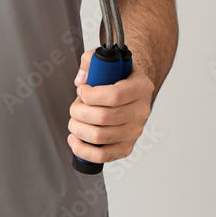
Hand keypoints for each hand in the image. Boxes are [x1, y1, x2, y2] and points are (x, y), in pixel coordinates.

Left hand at [67, 47, 153, 165]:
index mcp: (141, 87)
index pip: (115, 95)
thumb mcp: (107, 59)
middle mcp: (141, 110)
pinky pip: (103, 156)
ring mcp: (135, 131)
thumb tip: (81, 80)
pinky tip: (75, 139)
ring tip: (74, 121)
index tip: (81, 90)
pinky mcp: (126, 146)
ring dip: (78, 129)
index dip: (91, 95)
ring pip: (101, 137)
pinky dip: (84, 150)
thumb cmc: (118, 75)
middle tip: (75, 106)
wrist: (132, 90)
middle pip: (104, 117)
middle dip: (79, 112)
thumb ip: (91, 61)